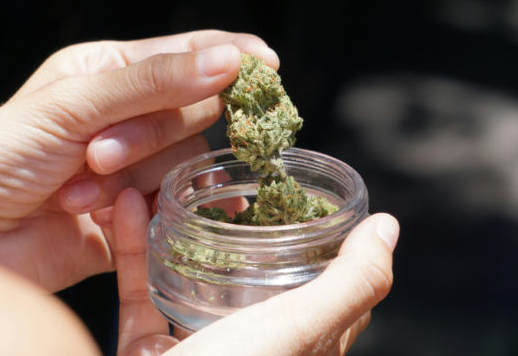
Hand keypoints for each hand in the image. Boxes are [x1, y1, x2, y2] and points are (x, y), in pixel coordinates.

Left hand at [0, 30, 279, 291]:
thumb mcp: (69, 106)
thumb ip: (152, 84)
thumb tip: (227, 61)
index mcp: (106, 74)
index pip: (184, 56)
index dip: (228, 57)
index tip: (268, 64)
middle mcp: (126, 117)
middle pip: (189, 113)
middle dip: (147, 136)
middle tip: (97, 155)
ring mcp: (134, 167)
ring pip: (182, 163)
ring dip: (134, 180)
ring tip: (80, 193)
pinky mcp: (137, 213)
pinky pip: (178, 206)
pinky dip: (170, 212)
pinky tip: (163, 213)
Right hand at [110, 188, 398, 355]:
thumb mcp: (299, 330)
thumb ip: (349, 284)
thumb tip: (389, 227)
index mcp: (301, 345)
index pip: (333, 288)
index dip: (331, 241)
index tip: (315, 196)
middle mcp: (255, 348)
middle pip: (258, 275)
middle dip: (247, 225)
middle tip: (238, 178)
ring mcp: (200, 351)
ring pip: (194, 276)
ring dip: (185, 228)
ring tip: (179, 183)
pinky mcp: (150, 353)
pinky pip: (141, 290)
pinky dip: (135, 247)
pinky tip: (129, 207)